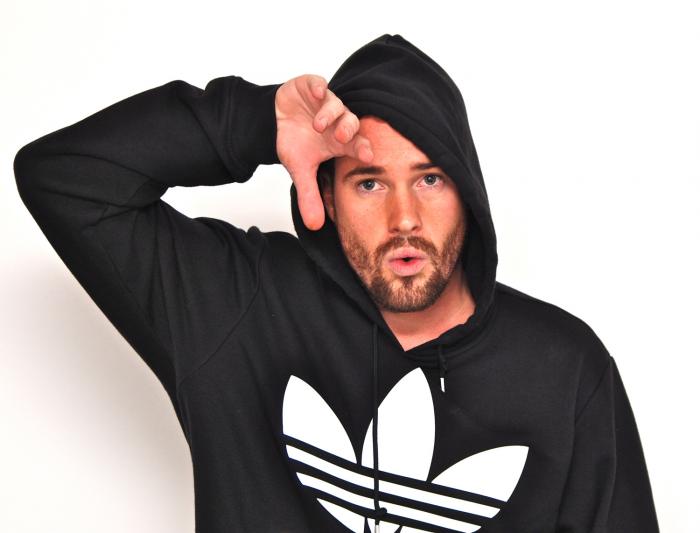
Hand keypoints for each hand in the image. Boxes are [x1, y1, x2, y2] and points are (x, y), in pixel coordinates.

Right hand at [275, 74, 373, 230]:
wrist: (276, 120)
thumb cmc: (295, 142)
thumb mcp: (300, 171)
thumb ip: (309, 196)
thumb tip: (314, 226)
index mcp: (340, 141)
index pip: (357, 144)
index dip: (362, 148)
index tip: (367, 156)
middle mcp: (338, 120)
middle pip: (351, 122)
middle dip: (348, 128)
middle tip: (340, 137)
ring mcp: (325, 102)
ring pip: (336, 104)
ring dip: (329, 113)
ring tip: (318, 124)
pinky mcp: (311, 86)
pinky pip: (319, 84)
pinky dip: (318, 87)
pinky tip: (317, 92)